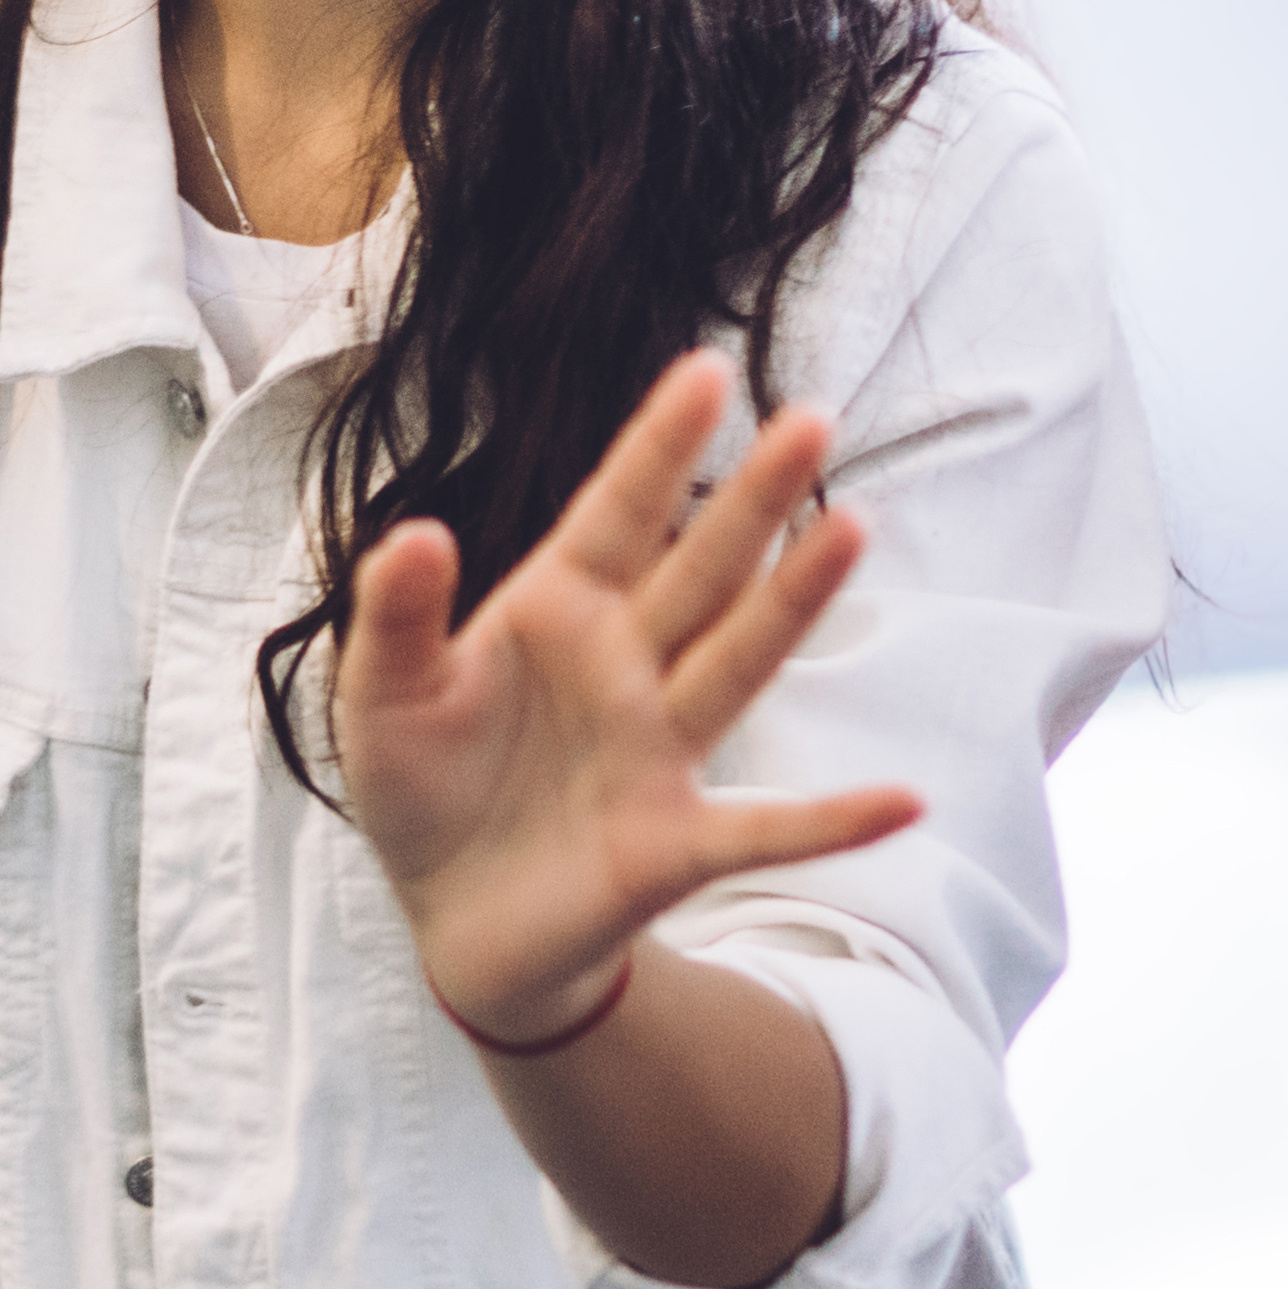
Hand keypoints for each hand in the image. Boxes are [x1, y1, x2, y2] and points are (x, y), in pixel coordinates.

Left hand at [331, 350, 921, 1045]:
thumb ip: (399, 615)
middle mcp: (626, 664)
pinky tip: (904, 802)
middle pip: (702, 568)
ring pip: (739, 661)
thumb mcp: (382, 695)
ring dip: (794, 601)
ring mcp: (660, 749)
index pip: (617, 512)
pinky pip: (767, 830)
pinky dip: (834, 822)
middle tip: (813, 417)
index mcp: (557, 610)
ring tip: (852, 528)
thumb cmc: (422, 785)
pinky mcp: (676, 842)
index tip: (707, 370)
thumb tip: (418, 532)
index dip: (659, 446)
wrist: (454, 918)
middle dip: (752, 498)